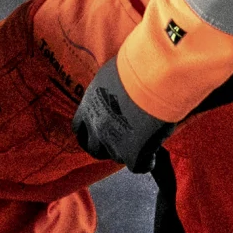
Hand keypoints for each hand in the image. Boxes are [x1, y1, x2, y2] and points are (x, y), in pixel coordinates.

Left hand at [74, 54, 170, 171]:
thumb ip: (111, 89)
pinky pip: (138, 166)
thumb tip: (119, 92)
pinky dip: (146, 162)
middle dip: (104, 147)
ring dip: (126, 151)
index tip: (98, 130)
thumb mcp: (114, 75)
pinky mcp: (133, 153)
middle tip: (119, 141)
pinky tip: (152, 155)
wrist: (154, 75)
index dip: (89, 131)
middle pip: (93, 148)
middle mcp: (96, 126)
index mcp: (89, 105)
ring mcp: (113, 142)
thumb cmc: (138, 66)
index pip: (79, 127)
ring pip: (116, 156)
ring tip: (140, 143)